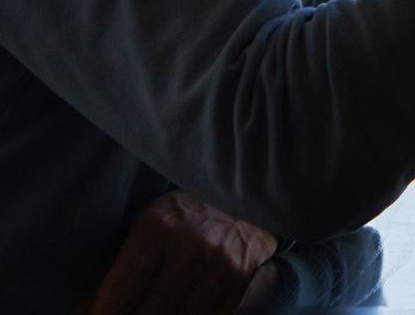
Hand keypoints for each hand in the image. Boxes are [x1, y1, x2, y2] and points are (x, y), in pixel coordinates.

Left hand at [87, 190, 277, 314]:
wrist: (246, 194)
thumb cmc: (185, 215)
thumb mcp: (149, 229)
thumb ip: (121, 273)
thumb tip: (85, 314)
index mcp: (157, 228)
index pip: (120, 294)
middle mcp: (191, 247)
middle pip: (149, 314)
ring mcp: (221, 265)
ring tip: (152, 312)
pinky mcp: (242, 280)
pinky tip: (177, 311)